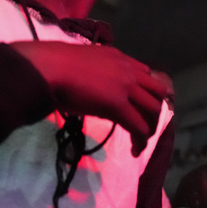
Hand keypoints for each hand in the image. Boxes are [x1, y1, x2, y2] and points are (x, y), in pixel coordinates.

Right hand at [10, 41, 171, 154]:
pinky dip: (141, 140)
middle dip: (154, 110)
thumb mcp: (83, 63)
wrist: (49, 68)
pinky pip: (139, 125)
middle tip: (144, 125)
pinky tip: (135, 150)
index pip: (146, 74)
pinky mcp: (118, 106)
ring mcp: (126, 87)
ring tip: (141, 140)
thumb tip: (92, 89)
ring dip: (151, 125)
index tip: (139, 105)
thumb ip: (95, 74)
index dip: (146, 92)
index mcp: (119, 58)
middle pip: (158, 92)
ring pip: (154, 109)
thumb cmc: (55, 65)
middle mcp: (128, 70)